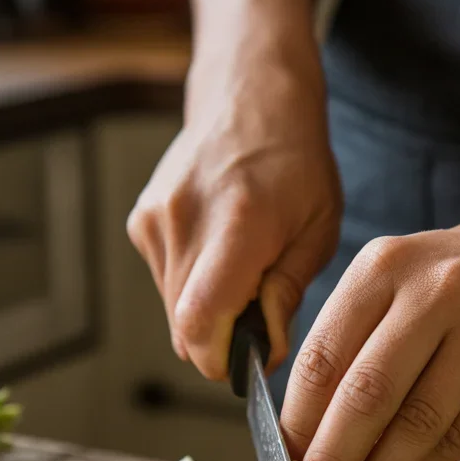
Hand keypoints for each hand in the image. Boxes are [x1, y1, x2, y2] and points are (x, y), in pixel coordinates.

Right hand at [127, 0, 341, 378]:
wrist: (250, 97)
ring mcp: (155, 221)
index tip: (247, 363)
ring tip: (245, 275)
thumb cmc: (296, 162)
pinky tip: (222, 255)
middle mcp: (183, 222)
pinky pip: (165, 283)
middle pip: (184, 326)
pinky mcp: (142, 222)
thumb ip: (286, 293)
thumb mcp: (317, 229)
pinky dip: (193, 287)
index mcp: (236, 224)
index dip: (219, 359)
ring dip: (208, 313)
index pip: (200, 321)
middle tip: (259, 319)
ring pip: (173, 310)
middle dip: (221, 341)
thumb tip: (264, 350)